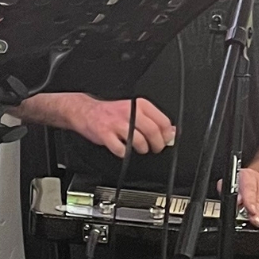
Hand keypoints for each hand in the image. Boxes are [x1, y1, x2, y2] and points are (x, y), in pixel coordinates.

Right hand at [44, 93, 174, 158]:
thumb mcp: (134, 111)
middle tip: (154, 148)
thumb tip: (171, 132)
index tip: (165, 141)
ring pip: (139, 142)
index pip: (162, 121)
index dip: (166, 135)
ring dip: (141, 150)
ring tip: (138, 148)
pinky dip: (124, 153)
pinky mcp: (106, 134)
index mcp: (139, 105)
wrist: (86, 111)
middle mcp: (129, 112)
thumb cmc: (111, 113)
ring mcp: (117, 123)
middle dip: (157, 145)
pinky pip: (121, 149)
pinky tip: (122, 148)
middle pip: (153, 132)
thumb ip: (153, 121)